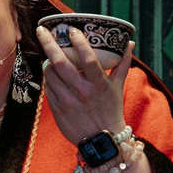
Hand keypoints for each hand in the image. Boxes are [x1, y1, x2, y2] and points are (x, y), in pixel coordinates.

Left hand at [37, 25, 131, 146]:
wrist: (101, 141)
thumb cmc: (111, 110)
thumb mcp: (118, 87)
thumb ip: (122, 64)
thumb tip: (130, 43)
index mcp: (99, 85)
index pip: (88, 59)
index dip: (79, 43)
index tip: (72, 30)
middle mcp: (82, 92)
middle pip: (60, 63)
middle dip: (49, 43)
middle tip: (42, 30)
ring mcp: (68, 101)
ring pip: (50, 74)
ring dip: (47, 60)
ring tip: (49, 54)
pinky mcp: (57, 109)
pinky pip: (48, 87)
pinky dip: (48, 77)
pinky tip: (51, 73)